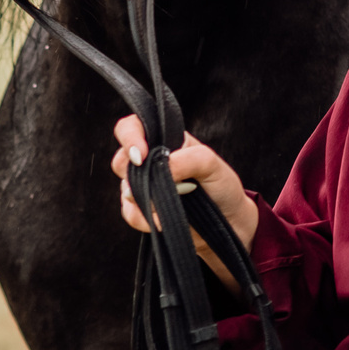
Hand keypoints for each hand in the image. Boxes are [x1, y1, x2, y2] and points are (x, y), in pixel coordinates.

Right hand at [111, 116, 259, 287]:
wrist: (228, 222)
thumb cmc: (221, 186)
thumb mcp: (212, 164)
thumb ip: (188, 159)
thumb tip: (161, 168)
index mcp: (165, 141)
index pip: (134, 127)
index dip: (130, 137)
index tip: (140, 155)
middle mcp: (150, 161)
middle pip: (121, 159)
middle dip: (135, 174)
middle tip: (156, 185)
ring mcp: (145, 186)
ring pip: (125, 190)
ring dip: (147, 200)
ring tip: (174, 205)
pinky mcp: (143, 211)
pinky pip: (130, 213)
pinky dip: (145, 218)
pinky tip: (163, 221)